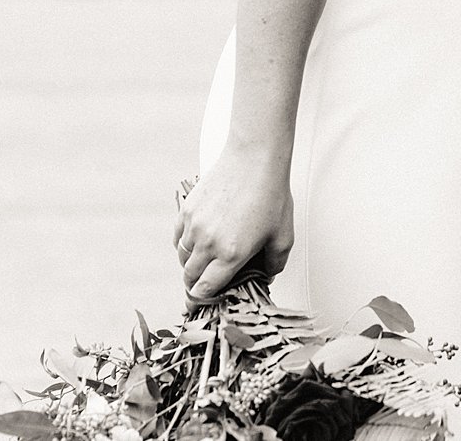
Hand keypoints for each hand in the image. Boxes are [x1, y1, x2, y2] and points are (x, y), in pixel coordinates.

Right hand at [174, 147, 293, 301]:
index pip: (205, 289)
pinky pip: (178, 236)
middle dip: (196, 284)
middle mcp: (208, 243)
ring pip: (182, 257)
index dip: (202, 299)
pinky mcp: (187, 209)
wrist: (254, 159)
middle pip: (190, 277)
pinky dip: (183, 244)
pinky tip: (196, 241)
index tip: (203, 300)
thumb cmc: (270, 194)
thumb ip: (275, 264)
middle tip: (204, 284)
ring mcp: (195, 226)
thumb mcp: (283, 236)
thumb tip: (267, 277)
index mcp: (231, 254)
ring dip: (191, 264)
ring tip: (205, 260)